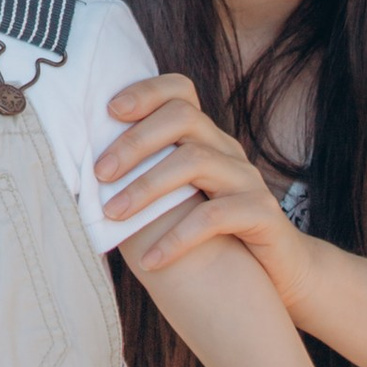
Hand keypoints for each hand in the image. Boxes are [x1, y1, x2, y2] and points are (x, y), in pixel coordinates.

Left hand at [103, 75, 310, 302]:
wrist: (279, 274)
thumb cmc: (216, 236)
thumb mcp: (181, 201)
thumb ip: (149, 180)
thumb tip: (87, 174)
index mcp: (206, 140)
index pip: (181, 92)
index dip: (146, 92)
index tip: (108, 111)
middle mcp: (228, 151)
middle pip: (183, 118)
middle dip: (135, 142)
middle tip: (99, 174)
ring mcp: (247, 180)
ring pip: (195, 162)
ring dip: (146, 188)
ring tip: (113, 216)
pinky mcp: (262, 214)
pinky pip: (216, 216)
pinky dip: (177, 238)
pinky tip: (151, 261)